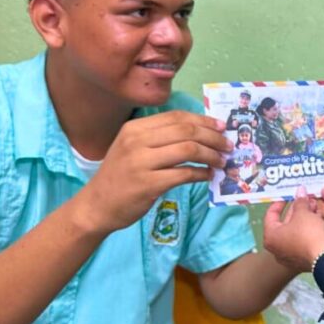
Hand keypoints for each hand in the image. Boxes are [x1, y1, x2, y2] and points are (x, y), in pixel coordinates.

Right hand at [73, 111, 230, 235]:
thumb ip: (159, 138)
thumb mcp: (132, 148)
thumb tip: (199, 132)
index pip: (176, 117)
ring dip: (210, 155)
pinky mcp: (148, 184)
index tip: (220, 127)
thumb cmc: (120, 176)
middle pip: (186, 131)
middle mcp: (137, 141)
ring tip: (221, 161)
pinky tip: (207, 176)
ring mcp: (141, 162)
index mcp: (135, 129)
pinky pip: (183, 174)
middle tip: (227, 145)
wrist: (96, 206)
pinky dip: (201, 174)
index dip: (202, 120)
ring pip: (188, 150)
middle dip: (212, 137)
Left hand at [263, 186, 323, 271]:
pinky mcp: (303, 261)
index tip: (288, 196)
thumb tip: (300, 191)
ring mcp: (290, 257)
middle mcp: (277, 249)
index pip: (270, 215)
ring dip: (305, 219)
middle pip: (285, 224)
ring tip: (316, 208)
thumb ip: (300, 201)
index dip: (279, 203)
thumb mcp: (303, 213)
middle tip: (307, 200)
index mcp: (271, 237)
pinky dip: (310, 230)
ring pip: (296, 232)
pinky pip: (304, 241)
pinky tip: (320, 221)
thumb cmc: (308, 234)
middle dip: (297, 210)